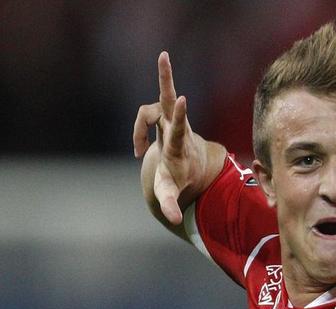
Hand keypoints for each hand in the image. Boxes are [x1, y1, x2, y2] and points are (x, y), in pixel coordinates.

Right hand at [133, 52, 217, 225]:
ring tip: (138, 152)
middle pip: (169, 98)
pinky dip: (138, 131)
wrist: (192, 167)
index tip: (184, 99)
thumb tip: (172, 219)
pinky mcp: (162, 119)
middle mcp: (176, 128)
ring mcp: (169, 121)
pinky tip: (138, 150)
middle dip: (165, 78)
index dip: (181, 115)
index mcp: (180, 144)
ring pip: (153, 106)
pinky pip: (146, 114)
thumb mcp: (173, 191)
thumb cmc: (181, 178)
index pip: (180, 126)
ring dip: (139, 126)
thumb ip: (170, 203)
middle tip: (163, 55)